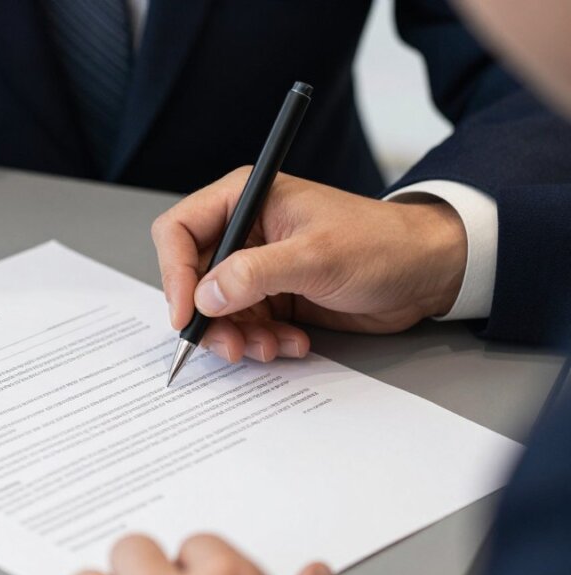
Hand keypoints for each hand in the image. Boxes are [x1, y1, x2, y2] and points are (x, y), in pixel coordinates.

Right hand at [151, 169, 466, 362]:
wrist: (426, 273)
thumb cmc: (380, 245)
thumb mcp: (315, 257)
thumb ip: (254, 275)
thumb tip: (204, 297)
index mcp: (246, 199)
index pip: (179, 230)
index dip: (175, 273)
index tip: (186, 313)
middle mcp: (245, 231)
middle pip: (193, 278)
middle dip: (208, 317)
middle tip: (229, 346)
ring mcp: (257, 266)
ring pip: (217, 309)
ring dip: (238, 336)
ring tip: (271, 348)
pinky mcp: (273, 295)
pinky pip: (246, 325)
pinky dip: (262, 341)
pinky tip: (293, 343)